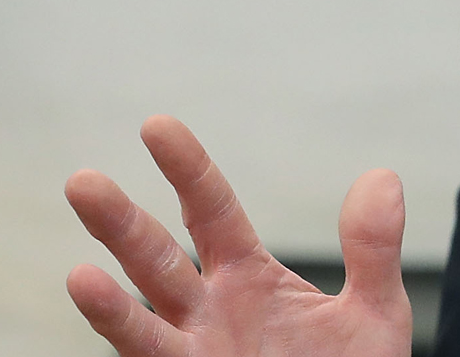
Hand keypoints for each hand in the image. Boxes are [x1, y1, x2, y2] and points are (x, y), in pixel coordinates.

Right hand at [65, 115, 412, 356]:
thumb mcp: (375, 313)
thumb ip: (372, 250)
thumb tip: (381, 176)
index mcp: (247, 276)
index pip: (210, 210)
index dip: (186, 168)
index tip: (155, 125)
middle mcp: (208, 311)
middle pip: (157, 257)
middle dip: (120, 223)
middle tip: (82, 182)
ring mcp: (194, 353)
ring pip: (140, 319)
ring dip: (105, 300)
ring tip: (78, 271)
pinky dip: (124, 334)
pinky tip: (98, 310)